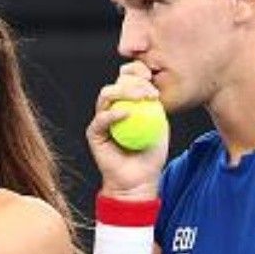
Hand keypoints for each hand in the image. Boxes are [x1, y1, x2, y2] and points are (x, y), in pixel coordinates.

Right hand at [86, 61, 169, 199]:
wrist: (139, 181)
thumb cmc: (150, 156)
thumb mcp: (160, 127)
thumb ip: (157, 107)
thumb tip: (157, 86)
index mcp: (127, 103)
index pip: (128, 79)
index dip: (137, 72)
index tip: (152, 77)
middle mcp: (112, 108)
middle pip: (117, 83)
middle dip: (134, 81)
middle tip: (151, 92)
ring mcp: (102, 120)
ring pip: (106, 95)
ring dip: (125, 92)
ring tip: (142, 98)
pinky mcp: (94, 133)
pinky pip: (101, 119)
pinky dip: (114, 113)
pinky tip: (128, 113)